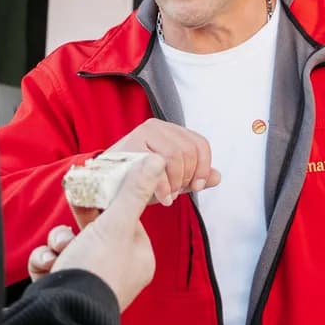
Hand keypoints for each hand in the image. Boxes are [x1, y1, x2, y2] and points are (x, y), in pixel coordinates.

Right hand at [30, 153, 167, 309]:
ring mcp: (90, 282)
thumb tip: (155, 162)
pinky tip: (48, 266)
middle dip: (78, 223)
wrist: (65, 311)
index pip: (126, 220)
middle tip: (71, 207)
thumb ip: (133, 192)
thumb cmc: (97, 269)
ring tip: (60, 250)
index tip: (95, 189)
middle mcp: (117, 272)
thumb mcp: (116, 224)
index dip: (108, 204)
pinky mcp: (64, 289)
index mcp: (138, 258)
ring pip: (70, 245)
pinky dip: (46, 261)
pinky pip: (53, 263)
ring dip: (59, 241)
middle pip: (95, 232)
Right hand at [102, 119, 219, 201]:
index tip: (195, 187)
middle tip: (177, 193)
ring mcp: (142, 133)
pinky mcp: (130, 145)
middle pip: (190, 150)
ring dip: (175, 182)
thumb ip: (194, 178)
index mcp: (171, 131)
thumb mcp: (172, 181)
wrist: (106, 187)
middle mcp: (157, 126)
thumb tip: (218, 177)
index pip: (200, 144)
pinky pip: (158, 165)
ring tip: (168, 195)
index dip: (203, 168)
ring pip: (176, 155)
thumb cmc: (139, 183)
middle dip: (187, 177)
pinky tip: (161, 197)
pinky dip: (164, 187)